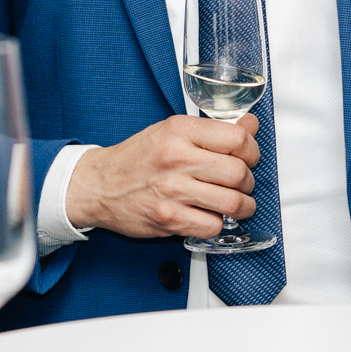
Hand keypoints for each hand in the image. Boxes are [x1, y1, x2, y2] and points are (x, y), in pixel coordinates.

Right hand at [66, 114, 259, 239]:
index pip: (237, 139)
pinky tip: (210, 215)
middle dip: (248, 182)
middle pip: (238, 173)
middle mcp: (177, 158)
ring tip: (237, 203)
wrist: (98, 185)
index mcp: (180, 130)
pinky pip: (212, 226)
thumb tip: (250, 125)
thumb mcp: (172, 131)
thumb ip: (213, 130)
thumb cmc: (137, 157)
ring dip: (243, 206)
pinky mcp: (168, 219)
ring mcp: (172, 191)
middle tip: (243, 183)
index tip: (249, 157)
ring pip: (232, 203)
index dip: (252, 150)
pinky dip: (217, 224)